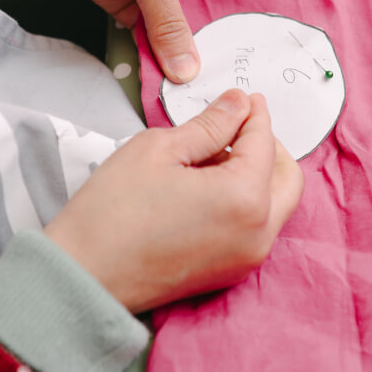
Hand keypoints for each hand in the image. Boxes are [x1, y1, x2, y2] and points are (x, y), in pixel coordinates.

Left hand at [32, 0, 252, 82]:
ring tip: (198, 98)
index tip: (257, 72)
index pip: (250, 3)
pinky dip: (158, 63)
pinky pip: (156, 45)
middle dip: (218, 60)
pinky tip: (167, 88)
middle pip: (219, 30)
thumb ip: (170, 25)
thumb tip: (187, 72)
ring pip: (186, 43)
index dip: (255, 37)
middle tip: (225, 96)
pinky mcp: (143, 13)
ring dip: (186, 66)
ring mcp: (172, 0)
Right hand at [43, 89, 303, 312]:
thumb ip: (210, 125)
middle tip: (239, 125)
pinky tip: (213, 185)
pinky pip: (256, 228)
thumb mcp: (160, 148)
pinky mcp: (230, 274)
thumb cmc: (114, 209)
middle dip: (269, 146)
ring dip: (260, 174)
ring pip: (276, 205)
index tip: (243, 97)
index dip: (254, 114)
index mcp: (245, 198)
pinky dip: (248, 201)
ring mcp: (247, 259)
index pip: (263, 143)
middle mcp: (258, 234)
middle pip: (287, 178)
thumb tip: (239, 103)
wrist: (84, 275)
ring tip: (219, 154)